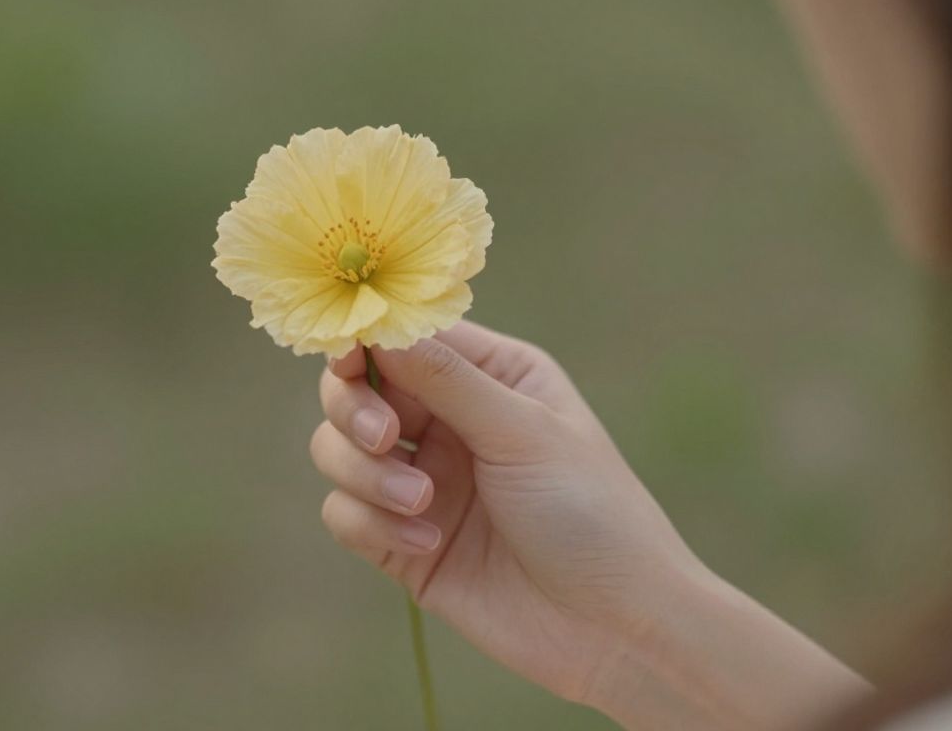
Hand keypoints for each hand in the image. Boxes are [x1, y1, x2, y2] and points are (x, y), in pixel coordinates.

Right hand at [310, 321, 870, 728]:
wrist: (613, 628)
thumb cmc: (590, 512)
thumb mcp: (522, 432)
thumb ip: (446, 378)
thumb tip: (376, 323)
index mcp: (490, 378)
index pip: (405, 338)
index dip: (365, 340)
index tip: (346, 358)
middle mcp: (449, 422)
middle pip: (355, 390)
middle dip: (355, 410)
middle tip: (384, 437)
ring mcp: (422, 482)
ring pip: (338, 451)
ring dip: (366, 474)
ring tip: (423, 504)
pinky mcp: (402, 543)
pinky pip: (346, 513)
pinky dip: (374, 524)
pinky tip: (428, 545)